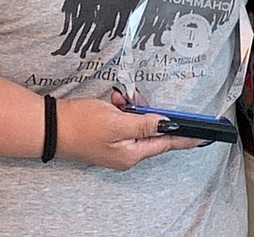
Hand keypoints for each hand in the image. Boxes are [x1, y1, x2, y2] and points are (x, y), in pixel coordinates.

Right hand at [54, 90, 207, 170]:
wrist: (49, 126)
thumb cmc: (80, 125)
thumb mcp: (116, 122)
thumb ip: (145, 124)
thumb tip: (168, 125)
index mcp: (131, 154)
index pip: (166, 143)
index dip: (186, 136)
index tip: (204, 134)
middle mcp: (127, 153)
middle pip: (152, 130)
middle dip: (149, 112)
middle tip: (136, 100)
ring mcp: (117, 145)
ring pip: (139, 122)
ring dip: (133, 108)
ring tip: (119, 100)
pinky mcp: (109, 136)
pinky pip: (126, 120)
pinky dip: (123, 109)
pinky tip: (114, 101)